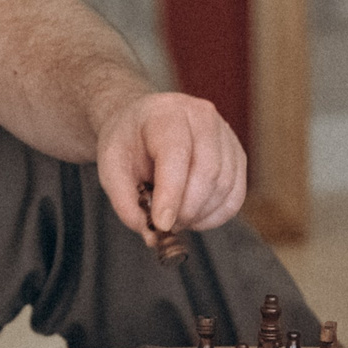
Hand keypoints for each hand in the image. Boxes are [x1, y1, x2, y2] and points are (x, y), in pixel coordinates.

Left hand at [94, 91, 246, 243]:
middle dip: (187, 209)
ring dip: (201, 214)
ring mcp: (225, 134)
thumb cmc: (127, 143)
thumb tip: (152, 234)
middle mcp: (202, 117)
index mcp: (166, 113)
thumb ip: (125, 201)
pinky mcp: (237, 154)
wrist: (142, 123)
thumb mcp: (110, 167)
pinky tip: (195, 218)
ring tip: (176, 219)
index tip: (162, 224)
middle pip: (207, 171)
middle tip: (167, 226)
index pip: (176, 154)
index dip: (171, 193)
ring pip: (225, 185)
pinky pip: (236, 193)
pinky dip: (217, 215)